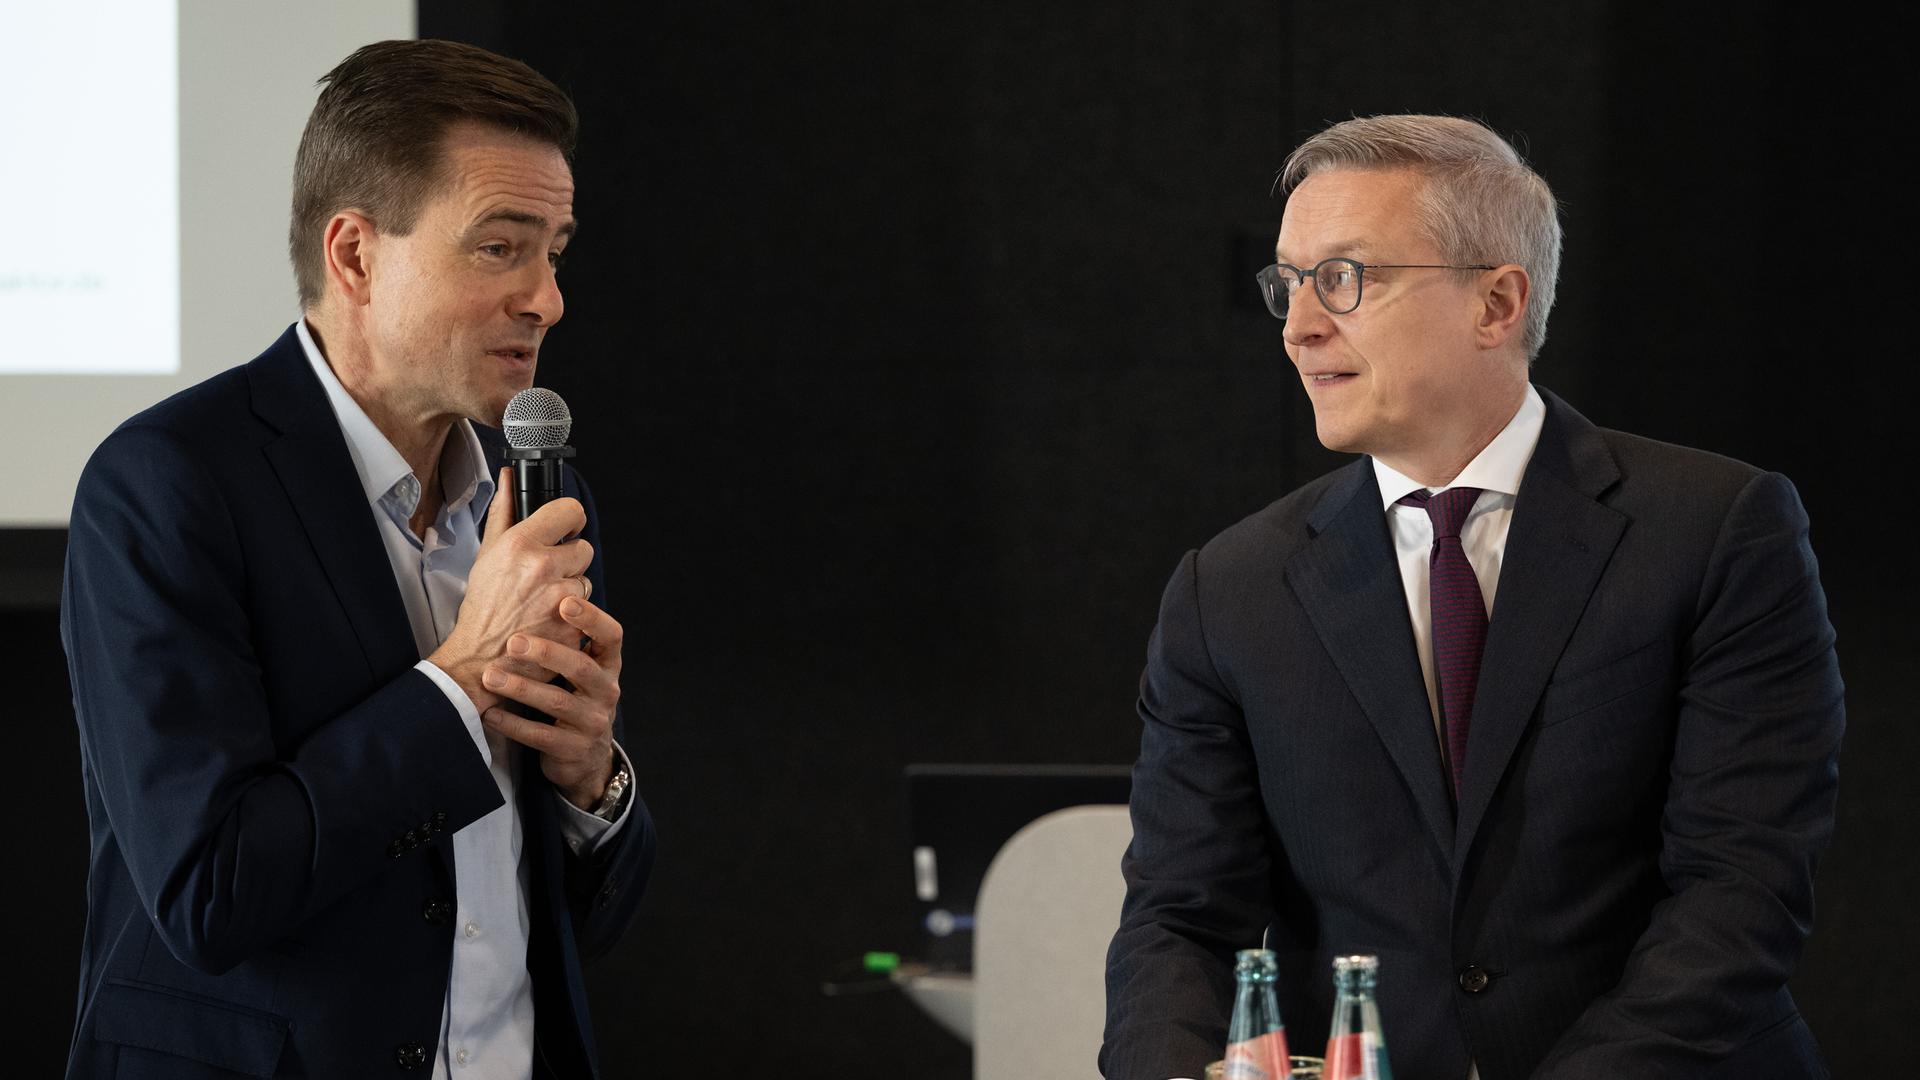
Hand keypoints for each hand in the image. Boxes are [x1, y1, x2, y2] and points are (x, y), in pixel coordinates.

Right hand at [429, 466, 594, 713]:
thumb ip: (503, 512)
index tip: (566, 529)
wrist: (481, 658)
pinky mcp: (572, 624)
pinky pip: (586, 609)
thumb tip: (509, 477)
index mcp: (521, 544)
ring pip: (586, 580)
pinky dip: (573, 615)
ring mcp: (560, 597)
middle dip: (569, 560)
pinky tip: (550, 619)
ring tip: (543, 601)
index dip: (570, 520)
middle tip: (546, 575)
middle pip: (584, 548)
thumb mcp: (487, 555)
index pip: (571, 511)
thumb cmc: (483, 607)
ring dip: (571, 589)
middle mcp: (543, 567)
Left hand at [478, 596, 623, 809]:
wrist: (584, 755)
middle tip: (513, 641)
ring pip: (557, 703)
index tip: (565, 600)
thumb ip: (566, 637)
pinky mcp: (573, 749)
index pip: (611, 636)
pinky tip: (491, 713)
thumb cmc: (572, 696)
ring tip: (490, 676)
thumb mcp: (580, 668)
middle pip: (582, 668)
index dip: (592, 618)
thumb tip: (540, 585)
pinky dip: (513, 724)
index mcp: (608, 665)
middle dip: (548, 653)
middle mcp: (607, 692)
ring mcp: (592, 722)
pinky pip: (541, 736)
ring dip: (522, 688)